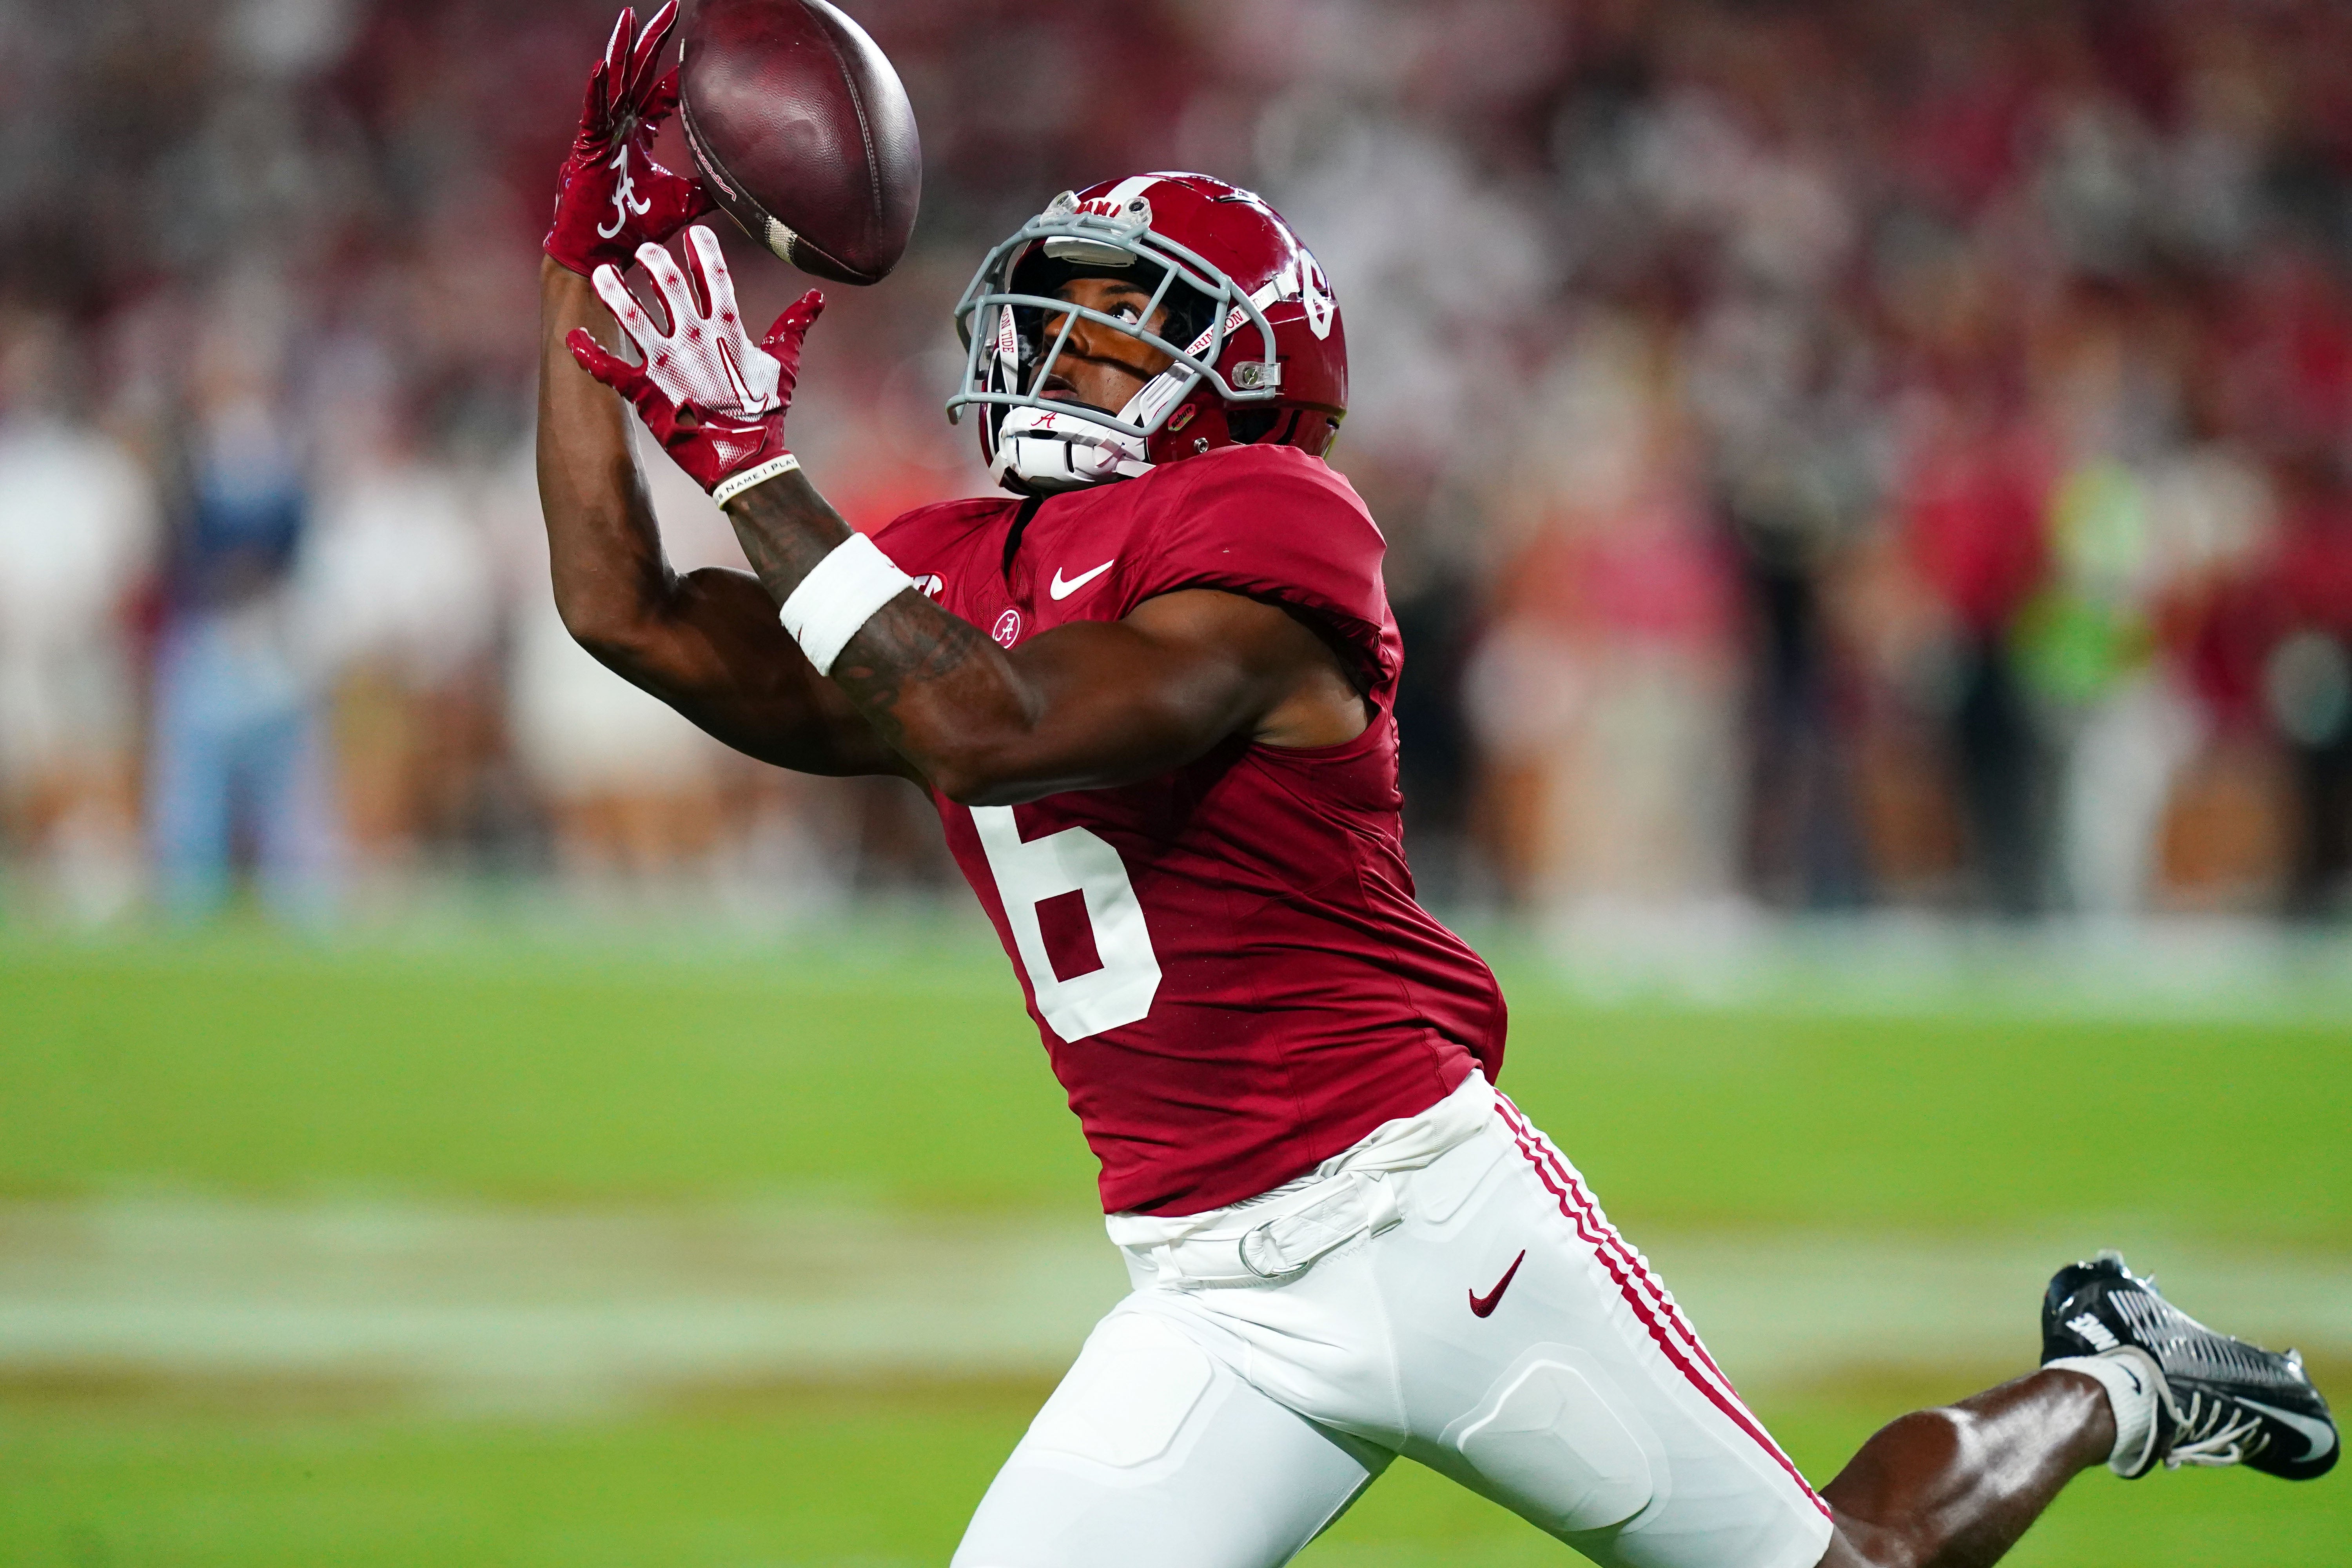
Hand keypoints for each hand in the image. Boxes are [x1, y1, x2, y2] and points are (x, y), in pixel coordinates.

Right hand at [545, 3, 709, 276]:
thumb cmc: (635, 226)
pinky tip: (602, 65)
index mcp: (638, 132)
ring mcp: (602, 133)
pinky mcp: (587, 148)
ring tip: (630, 17)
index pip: (663, 93)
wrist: (604, 252)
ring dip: (622, 48)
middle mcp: (620, 125)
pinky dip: (597, 90)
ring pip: (614, 81)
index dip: (681, 73)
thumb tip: (741, 185)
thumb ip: (709, 188)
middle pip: (639, 71)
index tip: (699, 49)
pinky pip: (593, 112)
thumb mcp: (685, 202)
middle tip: (671, 6)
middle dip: (654, 39)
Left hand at [568, 225, 825, 500]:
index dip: (703, 252)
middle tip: (642, 248)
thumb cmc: (767, 413)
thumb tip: (817, 298)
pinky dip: (588, 354)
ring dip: (614, 293)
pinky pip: (610, 368)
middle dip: (654, 262)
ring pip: (633, 316)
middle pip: (669, 286)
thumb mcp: (785, 365)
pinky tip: (572, 337)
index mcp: (726, 330)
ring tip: (599, 273)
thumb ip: (794, 326)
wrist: (746, 460)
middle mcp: (693, 339)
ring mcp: (667, 364)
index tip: (693, 233)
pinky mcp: (645, 391)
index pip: (715, 278)